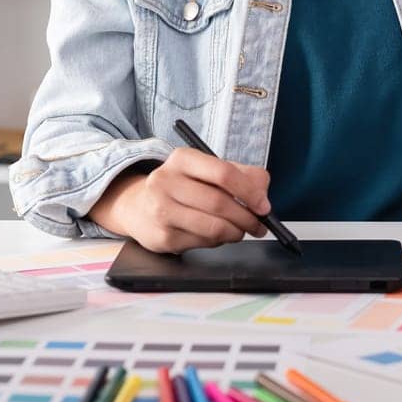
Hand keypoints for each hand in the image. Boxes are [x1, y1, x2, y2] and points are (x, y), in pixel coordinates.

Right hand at [88, 147, 271, 253]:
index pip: (223, 173)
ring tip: (239, 230)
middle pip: (220, 203)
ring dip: (235, 233)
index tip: (264, 206)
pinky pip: (203, 243)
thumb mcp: (207, 170)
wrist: (138, 205)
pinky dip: (217, 242)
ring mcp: (161, 210)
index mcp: (182, 158)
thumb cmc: (182, 186)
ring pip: (213, 228)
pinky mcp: (162, 237)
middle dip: (247, 218)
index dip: (250, 192)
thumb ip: (242, 176)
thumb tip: (262, 197)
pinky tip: (215, 235)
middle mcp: (166, 181)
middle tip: (258, 225)